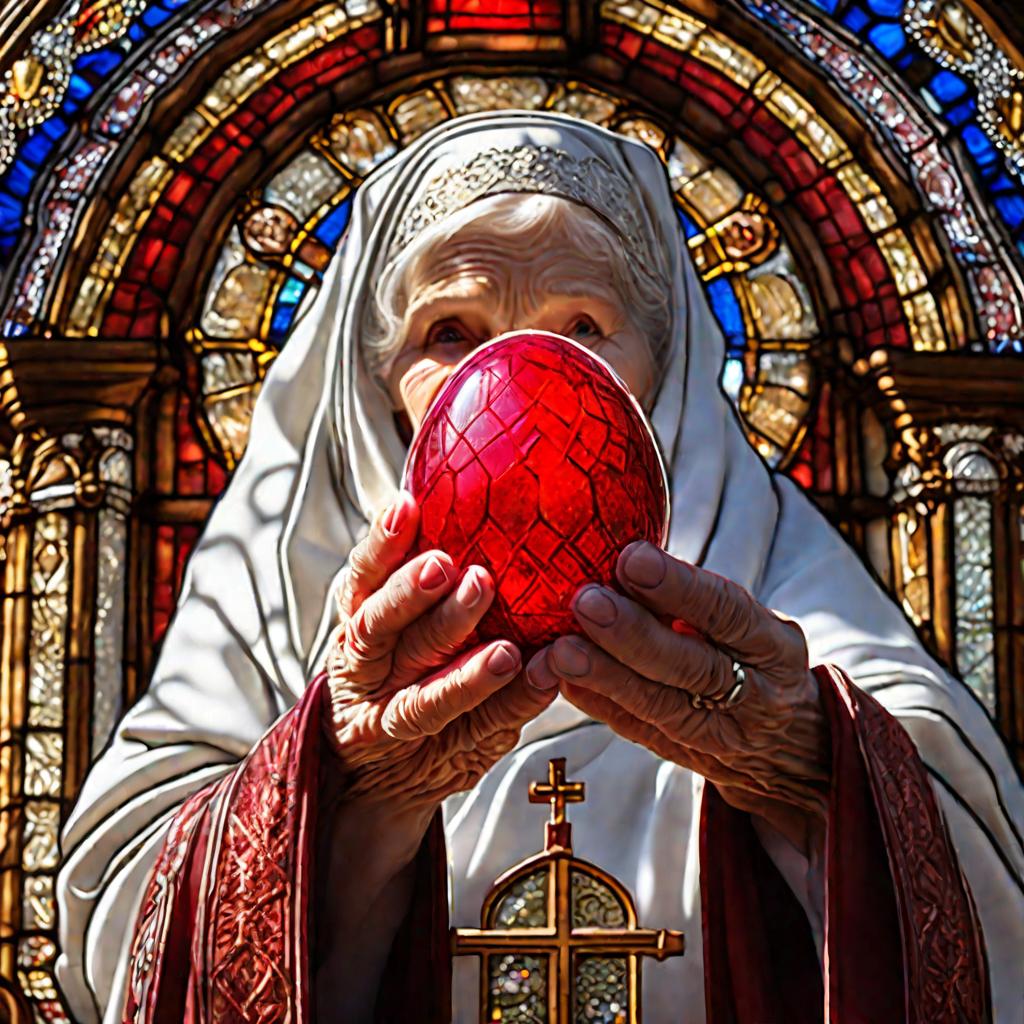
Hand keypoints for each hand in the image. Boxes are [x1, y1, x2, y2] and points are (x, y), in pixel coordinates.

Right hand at [324, 491, 555, 814]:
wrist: (375, 767)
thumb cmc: (398, 667)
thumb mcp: (391, 619)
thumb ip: (413, 571)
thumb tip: (455, 491)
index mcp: (359, 622)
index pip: (362, 579)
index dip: (380, 545)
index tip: (405, 508)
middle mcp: (367, 669)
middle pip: (381, 630)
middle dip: (414, 597)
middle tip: (451, 568)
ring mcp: (392, 717)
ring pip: (421, 695)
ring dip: (465, 671)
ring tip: (505, 650)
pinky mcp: (434, 752)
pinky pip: (473, 729)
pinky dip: (509, 704)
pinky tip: (542, 677)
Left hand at [527, 541, 828, 846]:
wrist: (788, 744)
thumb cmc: (751, 658)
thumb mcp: (750, 625)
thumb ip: (697, 598)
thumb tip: (624, 556)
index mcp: (773, 646)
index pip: (728, 612)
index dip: (679, 587)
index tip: (631, 558)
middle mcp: (753, 693)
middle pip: (692, 666)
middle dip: (634, 633)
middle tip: (586, 602)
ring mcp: (720, 733)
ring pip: (661, 706)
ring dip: (606, 675)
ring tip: (562, 649)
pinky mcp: (686, 757)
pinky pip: (638, 731)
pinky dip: (599, 704)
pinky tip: (563, 680)